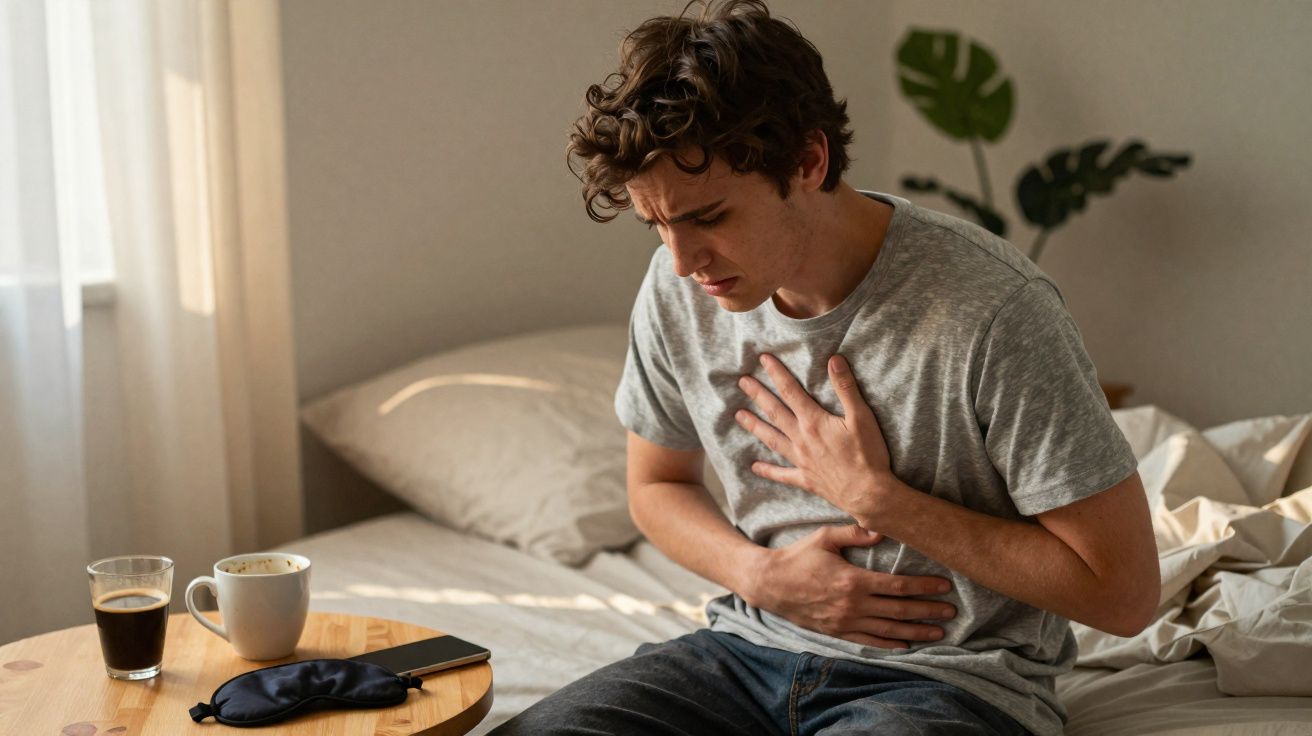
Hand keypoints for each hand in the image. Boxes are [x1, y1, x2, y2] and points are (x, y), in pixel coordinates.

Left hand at [735, 353, 896, 525]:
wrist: (868, 494)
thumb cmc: (868, 455)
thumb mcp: (862, 416)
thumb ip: (846, 387)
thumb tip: (834, 359)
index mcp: (813, 422)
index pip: (790, 391)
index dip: (776, 373)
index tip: (763, 359)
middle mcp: (801, 439)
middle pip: (774, 412)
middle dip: (758, 395)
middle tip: (742, 382)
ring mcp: (801, 460)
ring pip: (772, 439)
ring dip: (755, 426)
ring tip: (739, 416)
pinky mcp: (805, 479)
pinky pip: (782, 474)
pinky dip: (768, 470)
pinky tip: (755, 467)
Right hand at [744, 524, 955, 648]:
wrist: (769, 584)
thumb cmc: (797, 557)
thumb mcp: (824, 538)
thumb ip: (854, 532)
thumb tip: (881, 529)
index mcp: (854, 580)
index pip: (898, 585)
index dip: (924, 586)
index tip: (945, 586)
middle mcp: (853, 605)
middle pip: (900, 610)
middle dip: (928, 611)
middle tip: (951, 612)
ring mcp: (845, 621)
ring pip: (889, 630)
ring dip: (916, 631)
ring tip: (938, 632)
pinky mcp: (836, 632)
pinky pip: (868, 640)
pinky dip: (889, 644)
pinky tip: (906, 644)